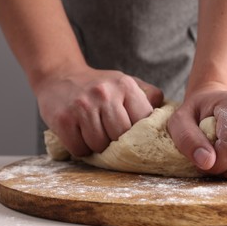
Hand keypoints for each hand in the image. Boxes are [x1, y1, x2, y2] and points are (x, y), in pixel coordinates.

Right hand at [36, 65, 162, 156]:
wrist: (60, 76)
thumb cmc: (99, 85)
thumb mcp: (126, 82)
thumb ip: (149, 96)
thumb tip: (166, 117)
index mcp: (125, 85)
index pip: (142, 122)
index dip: (137, 133)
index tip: (131, 134)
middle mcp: (104, 93)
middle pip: (121, 137)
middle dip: (117, 142)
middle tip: (110, 136)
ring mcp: (82, 106)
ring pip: (99, 146)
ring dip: (98, 147)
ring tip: (94, 133)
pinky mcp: (62, 119)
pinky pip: (79, 149)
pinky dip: (81, 148)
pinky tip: (80, 135)